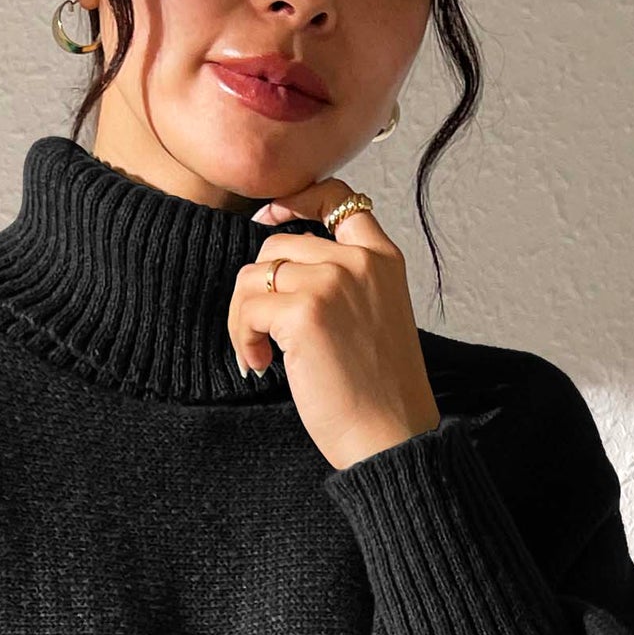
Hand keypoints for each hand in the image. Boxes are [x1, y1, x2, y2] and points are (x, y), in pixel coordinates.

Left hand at [232, 178, 441, 471]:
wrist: (390, 436)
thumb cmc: (379, 395)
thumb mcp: (375, 319)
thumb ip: (345, 284)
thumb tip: (281, 272)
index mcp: (382, 258)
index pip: (335, 197)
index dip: (293, 201)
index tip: (268, 219)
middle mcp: (359, 261)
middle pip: (279, 243)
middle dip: (259, 287)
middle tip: (261, 333)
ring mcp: (332, 282)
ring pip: (256, 274)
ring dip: (244, 316)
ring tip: (261, 354)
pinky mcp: (304, 312)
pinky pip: (248, 309)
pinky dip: (242, 338)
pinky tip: (261, 366)